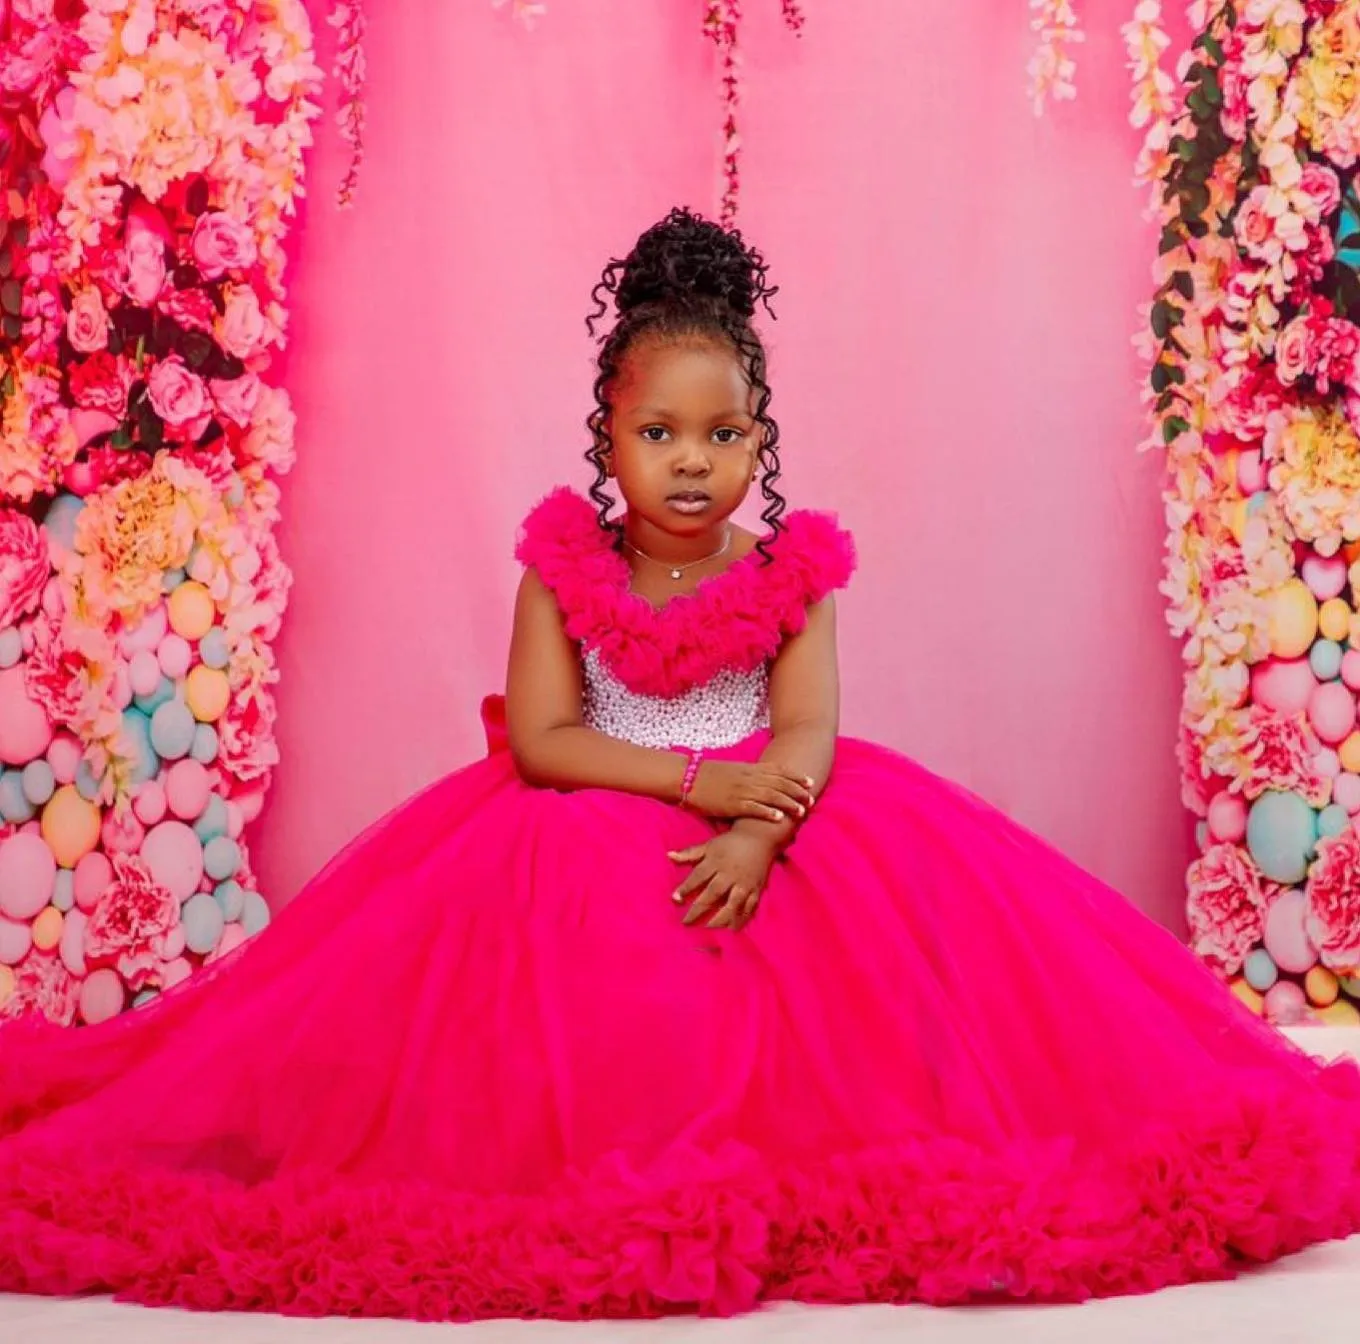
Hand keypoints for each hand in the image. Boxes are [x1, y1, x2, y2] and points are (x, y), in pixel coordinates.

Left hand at [668, 831, 777, 929]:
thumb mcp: (709, 845)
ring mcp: (744, 884)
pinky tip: (731, 931)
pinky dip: (741, 920)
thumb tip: (669, 855)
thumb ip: (689, 853)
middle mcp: (730, 874)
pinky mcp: (756, 891)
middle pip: (713, 894)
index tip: (675, 899)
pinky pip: (749, 908)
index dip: (686, 888)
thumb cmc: (730, 843)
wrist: (759, 838)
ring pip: (732, 905)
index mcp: (716, 862)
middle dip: (699, 909)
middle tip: (686, 923)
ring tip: (707, 932)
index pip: (698, 876)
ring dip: (719, 919)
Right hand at [683, 760, 813, 824]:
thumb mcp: (732, 771)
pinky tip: (779, 818)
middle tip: (812, 799)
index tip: (809, 782)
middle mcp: (749, 777)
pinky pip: (753, 807)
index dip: (796, 776)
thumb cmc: (708, 776)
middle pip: (780, 783)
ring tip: (802, 811)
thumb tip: (762, 782)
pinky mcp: (732, 803)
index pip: (779, 770)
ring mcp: (741, 790)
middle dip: (798, 791)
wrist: (687, 778)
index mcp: (749, 768)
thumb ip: (748, 776)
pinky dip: (767, 811)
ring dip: (788, 802)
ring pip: (771, 795)